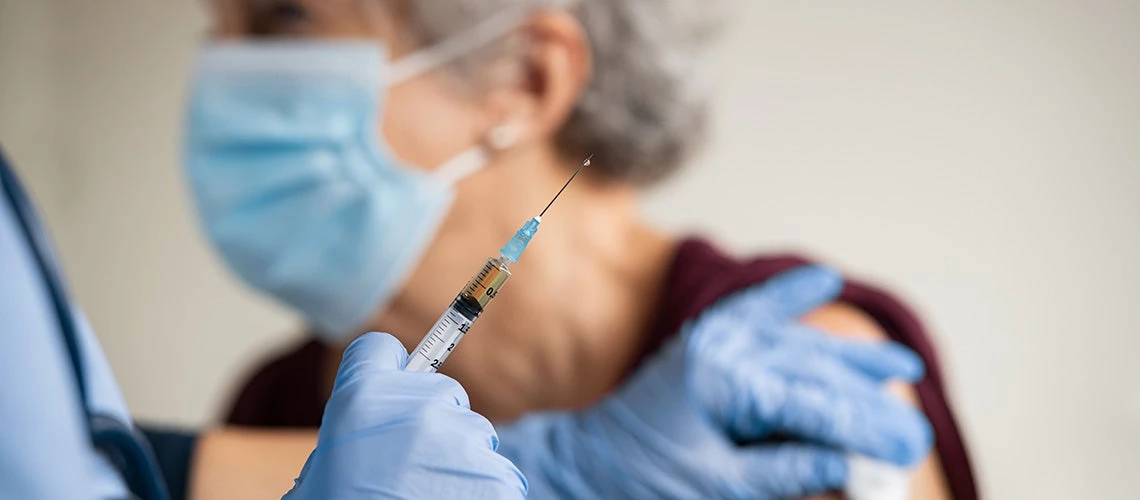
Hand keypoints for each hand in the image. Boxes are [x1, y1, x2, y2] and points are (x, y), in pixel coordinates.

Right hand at [284, 332, 525, 499]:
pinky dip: (482, 491)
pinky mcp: (494, 477)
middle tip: (408, 469)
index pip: (378, 350)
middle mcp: (415, 409)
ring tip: (430, 496)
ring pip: (473, 433)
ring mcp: (459, 441)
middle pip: (441, 393)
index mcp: (359, 400)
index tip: (391, 391)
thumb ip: (355, 425)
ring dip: (459, 461)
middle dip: (432, 425)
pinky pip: (497, 471)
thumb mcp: (321, 470)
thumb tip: (380, 410)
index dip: (385, 372)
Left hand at [496, 266, 931, 498]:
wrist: (583, 460)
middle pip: (816, 372)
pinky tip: (822, 281)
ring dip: (849, 360)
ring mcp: (714, 338)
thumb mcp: (716, 486)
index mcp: (726, 381)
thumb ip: (785, 470)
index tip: (908, 446)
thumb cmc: (640, 478)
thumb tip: (849, 465)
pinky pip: (754, 310)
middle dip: (868, 403)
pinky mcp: (705, 340)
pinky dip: (788, 297)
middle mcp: (724, 347)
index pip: (815, 404)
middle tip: (915, 430)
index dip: (866, 427)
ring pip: (798, 345)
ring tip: (902, 367)